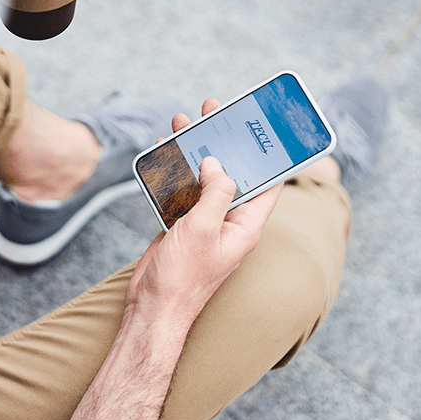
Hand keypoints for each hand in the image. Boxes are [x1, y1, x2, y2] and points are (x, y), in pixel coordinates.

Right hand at [124, 99, 281, 330]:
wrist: (153, 308)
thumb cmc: (183, 278)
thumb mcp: (204, 229)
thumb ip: (216, 193)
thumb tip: (216, 164)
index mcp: (246, 225)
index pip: (267, 183)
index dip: (266, 155)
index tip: (260, 128)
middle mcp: (229, 222)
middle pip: (231, 174)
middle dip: (222, 143)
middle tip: (212, 112)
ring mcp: (205, 224)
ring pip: (203, 179)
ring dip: (192, 152)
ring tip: (181, 124)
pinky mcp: (183, 226)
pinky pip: (182, 192)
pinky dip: (173, 172)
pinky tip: (163, 152)